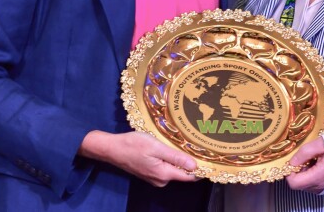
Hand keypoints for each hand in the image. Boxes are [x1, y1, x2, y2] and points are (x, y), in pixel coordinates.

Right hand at [80, 130, 196, 186]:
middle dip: (191, 162)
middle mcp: (161, 180)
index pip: (189, 177)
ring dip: (179, 159)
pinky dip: (170, 159)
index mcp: (164, 174)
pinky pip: (166, 168)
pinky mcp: (149, 173)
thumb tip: (195, 167)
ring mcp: (154, 178)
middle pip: (183, 173)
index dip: (202, 170)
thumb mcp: (156, 147)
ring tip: (184, 144)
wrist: (112, 148)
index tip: (212, 160)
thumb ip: (176, 157)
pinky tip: (169, 148)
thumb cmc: (133, 145)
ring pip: (174, 170)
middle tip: (198, 145)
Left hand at [286, 137, 323, 193]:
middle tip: (307, 157)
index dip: (289, 171)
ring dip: (306, 172)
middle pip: (299, 183)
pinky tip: (320, 163)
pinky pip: (314, 183)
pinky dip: (312, 174)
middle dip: (298, 170)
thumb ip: (304, 153)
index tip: (295, 160)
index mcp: (317, 177)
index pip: (293, 183)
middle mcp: (320, 186)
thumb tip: (292, 161)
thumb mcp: (321, 144)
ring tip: (316, 159)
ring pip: (306, 183)